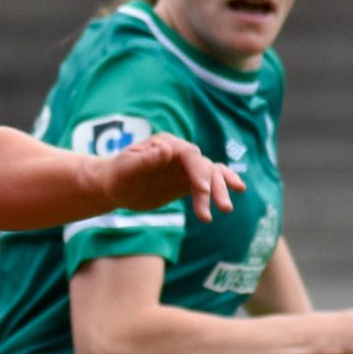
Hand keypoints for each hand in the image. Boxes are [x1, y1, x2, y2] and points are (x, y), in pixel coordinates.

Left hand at [100, 134, 239, 221]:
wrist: (113, 186)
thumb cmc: (117, 176)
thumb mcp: (127, 169)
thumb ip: (145, 159)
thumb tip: (167, 150)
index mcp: (166, 144)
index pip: (190, 155)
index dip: (199, 172)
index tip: (202, 191)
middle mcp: (179, 153)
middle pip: (204, 166)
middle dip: (214, 186)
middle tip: (222, 208)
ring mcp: (185, 166)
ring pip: (211, 174)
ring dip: (220, 190)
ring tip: (226, 209)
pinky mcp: (187, 180)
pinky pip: (209, 181)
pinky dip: (224, 184)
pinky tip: (238, 189)